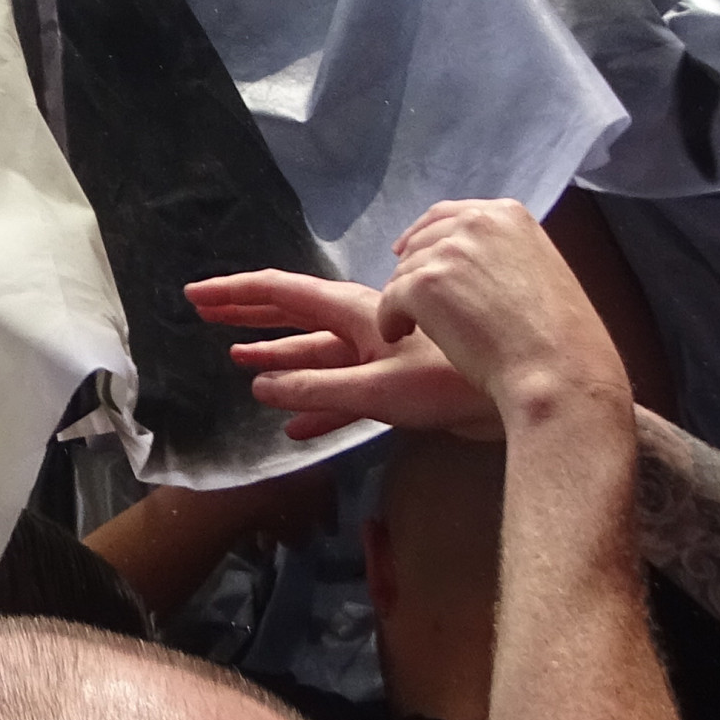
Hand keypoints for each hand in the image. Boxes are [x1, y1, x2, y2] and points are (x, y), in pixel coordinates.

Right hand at [189, 266, 501, 441]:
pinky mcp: (400, 384)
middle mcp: (363, 326)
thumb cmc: (453, 384)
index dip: (237, 293)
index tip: (196, 293)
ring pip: (316, 352)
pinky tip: (294, 426)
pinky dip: (315, 404)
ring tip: (239, 361)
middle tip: (203, 309)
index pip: (283, 293)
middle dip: (249, 313)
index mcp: (355, 313)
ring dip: (278, 356)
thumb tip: (260, 386)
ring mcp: (381, 354)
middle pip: (293, 314)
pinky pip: (343, 390)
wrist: (523, 393)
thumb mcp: (378, 389)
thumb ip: (318, 389)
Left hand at [379, 199, 629, 427]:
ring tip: (410, 327)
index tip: (405, 251)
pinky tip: (397, 336)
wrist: (557, 372)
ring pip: (404, 271)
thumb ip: (503, 254)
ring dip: (403, 299)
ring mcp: (450, 251)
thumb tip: (466, 262)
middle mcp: (477, 222)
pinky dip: (388, 320)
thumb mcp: (541, 271)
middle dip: (413, 269)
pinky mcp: (426, 284)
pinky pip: (389, 299)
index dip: (422, 235)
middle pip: (422, 241)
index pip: (447, 215)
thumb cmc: (559, 340)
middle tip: (410, 300)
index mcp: (507, 215)